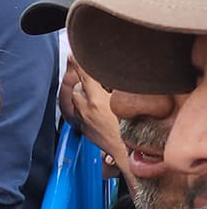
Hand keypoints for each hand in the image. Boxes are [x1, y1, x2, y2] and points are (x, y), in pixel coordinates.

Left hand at [60, 59, 129, 176]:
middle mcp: (86, 111)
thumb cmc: (133, 131)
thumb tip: (117, 78)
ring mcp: (84, 122)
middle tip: (95, 81)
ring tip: (97, 96)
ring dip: (84, 96)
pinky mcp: (85, 131)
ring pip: (77, 102)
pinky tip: (99, 112)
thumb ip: (120, 87)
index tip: (74, 54)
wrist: (128, 154)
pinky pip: (81, 115)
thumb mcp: (128, 102)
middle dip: (84, 83)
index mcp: (96, 101)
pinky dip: (87, 110)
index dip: (79, 63)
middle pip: (77, 88)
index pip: (84, 75)